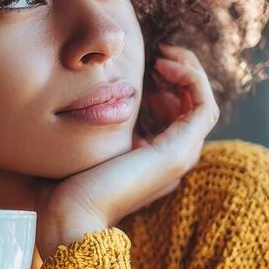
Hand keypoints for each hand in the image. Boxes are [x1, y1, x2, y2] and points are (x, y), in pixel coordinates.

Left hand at [34, 42, 218, 254]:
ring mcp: (180, 155)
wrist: (71, 214)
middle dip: (178, 71)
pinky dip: (191, 78)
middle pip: (191, 104)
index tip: (141, 65)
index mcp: (153, 158)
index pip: (174, 112)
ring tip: (163, 55)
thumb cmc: (64, 186)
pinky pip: (204, 105)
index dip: (163, 83)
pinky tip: (165, 66)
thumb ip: (92, 124)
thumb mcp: (82, 143)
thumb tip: (80, 98)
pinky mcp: (180, 150)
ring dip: (188, 70)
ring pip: (202, 101)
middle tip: (157, 53)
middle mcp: (172, 157)